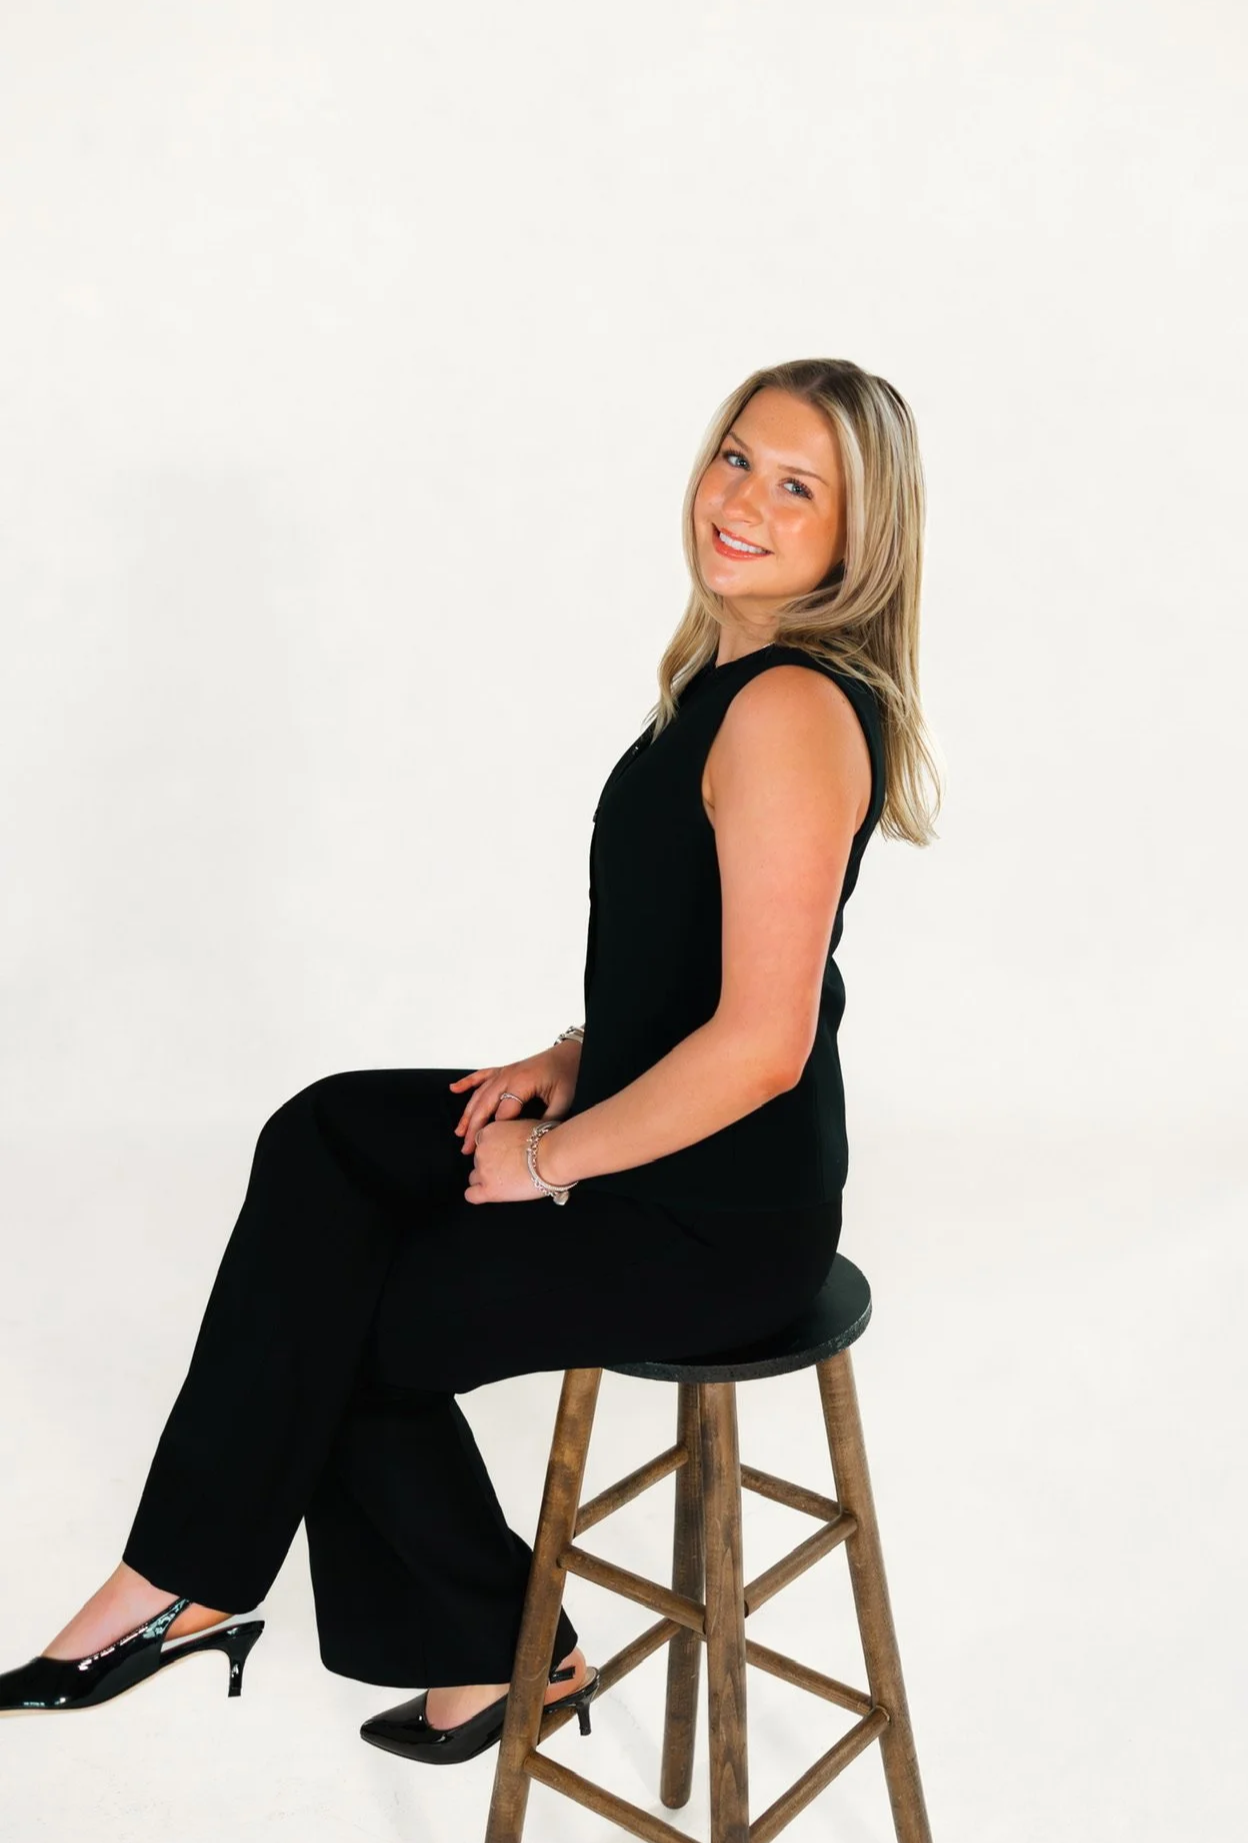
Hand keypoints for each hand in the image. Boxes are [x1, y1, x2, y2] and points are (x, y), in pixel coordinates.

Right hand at [449, 1042, 580, 1156]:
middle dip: (474, 1129)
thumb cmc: (567, 1074)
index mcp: (521, 1083)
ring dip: (468, 1114)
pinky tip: (454, 1089)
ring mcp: (504, 1072)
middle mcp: (508, 1076)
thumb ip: (548, 1119)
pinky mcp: (504, 1070)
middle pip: (484, 1106)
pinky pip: (480, 1076)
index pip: (502, 1113)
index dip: (497, 1132)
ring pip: (479, 1095)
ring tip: (459, 1132)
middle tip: (467, 1148)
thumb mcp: (564, 1099)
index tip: (492, 1148)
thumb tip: (534, 1138)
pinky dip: (466, 1083)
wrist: (570, 1054)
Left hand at [464, 1115, 562, 1204]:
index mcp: (489, 1131)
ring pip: (475, 1177)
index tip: (504, 1155)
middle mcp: (482, 1149)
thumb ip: (511, 1131)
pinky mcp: (489, 1189)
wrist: (552, 1156)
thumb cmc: (547, 1139)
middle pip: (478, 1160)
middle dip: (491, 1165)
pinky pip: (471, 1195)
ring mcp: (484, 1170)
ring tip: (507, 1181)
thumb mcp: (524, 1124)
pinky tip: (489, 1194)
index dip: (493, 1150)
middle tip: (509, 1168)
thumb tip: (516, 1137)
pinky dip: (478, 1195)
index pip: (482, 1143)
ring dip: (487, 1179)